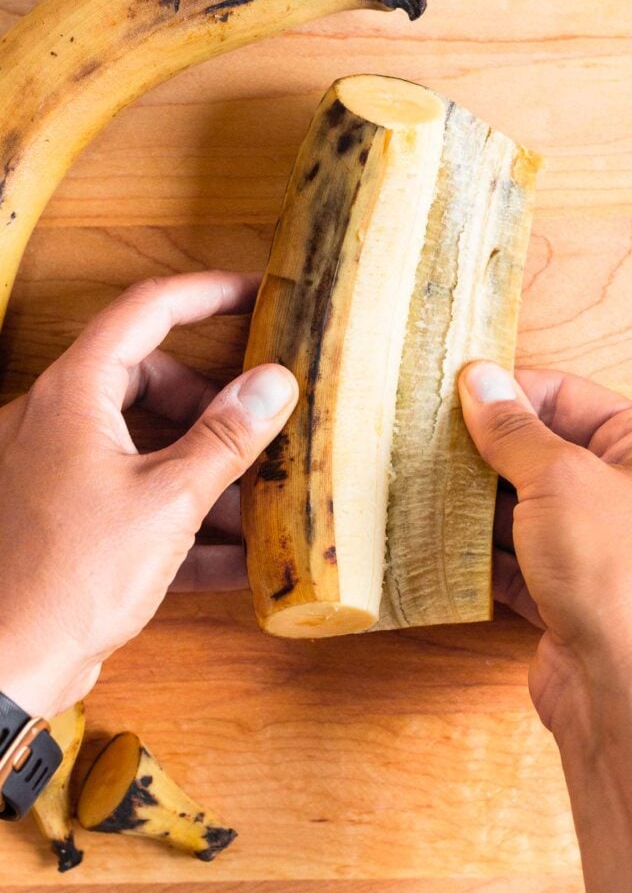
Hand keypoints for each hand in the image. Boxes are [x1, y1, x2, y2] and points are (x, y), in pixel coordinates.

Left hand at [0, 272, 297, 718]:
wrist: (3, 669)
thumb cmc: (71, 575)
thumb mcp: (167, 499)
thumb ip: (225, 437)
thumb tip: (274, 382)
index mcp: (75, 394)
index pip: (145, 311)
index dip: (205, 293)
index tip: (255, 294)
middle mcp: (59, 422)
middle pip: (148, 380)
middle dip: (210, 405)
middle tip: (259, 427)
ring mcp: (58, 472)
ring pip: (144, 444)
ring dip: (202, 469)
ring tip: (259, 503)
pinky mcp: (67, 521)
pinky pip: (134, 499)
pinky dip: (180, 519)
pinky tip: (235, 557)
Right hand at [459, 362, 631, 891]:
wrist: (626, 695)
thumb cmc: (617, 573)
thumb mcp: (559, 480)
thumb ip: (513, 429)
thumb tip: (478, 378)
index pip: (570, 396)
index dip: (512, 392)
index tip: (455, 392)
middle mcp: (629, 496)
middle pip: (545, 453)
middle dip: (487, 450)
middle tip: (427, 440)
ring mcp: (598, 549)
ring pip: (526, 509)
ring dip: (477, 504)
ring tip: (423, 487)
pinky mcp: (569, 595)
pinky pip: (517, 560)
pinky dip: (480, 553)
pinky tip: (439, 545)